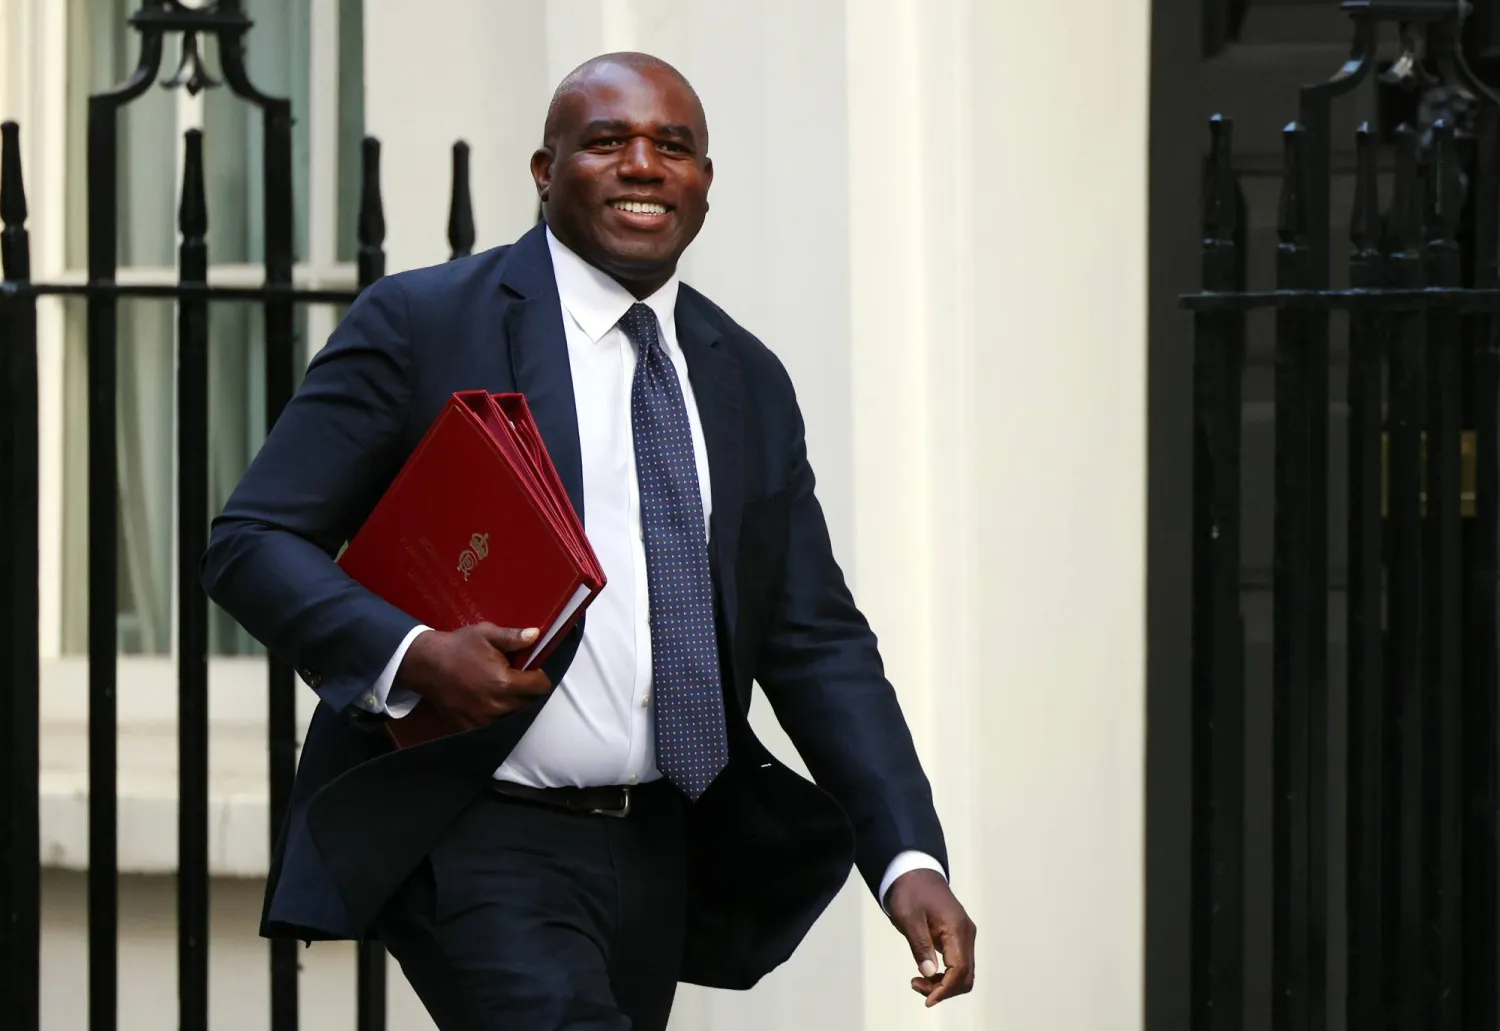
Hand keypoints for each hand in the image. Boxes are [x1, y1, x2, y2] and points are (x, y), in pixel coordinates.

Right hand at [395, 623, 551, 728]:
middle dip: (527, 691)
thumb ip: (513, 637)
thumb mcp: (486, 634)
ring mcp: (483, 719)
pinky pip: (493, 726)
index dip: (540, 677)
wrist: (425, 664)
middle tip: (518, 679)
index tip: (533, 671)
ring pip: (512, 716)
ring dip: (513, 705)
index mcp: (505, 682)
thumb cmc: (458, 646)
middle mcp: (497, 705)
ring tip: (504, 691)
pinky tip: (489, 702)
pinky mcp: (470, 727)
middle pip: (528, 703)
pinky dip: (496, 717)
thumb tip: (536, 635)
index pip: (540, 686)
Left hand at [886, 869, 975, 1007]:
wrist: (915, 871)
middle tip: (917, 986)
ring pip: (964, 972)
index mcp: (957, 928)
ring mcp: (964, 935)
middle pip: (966, 975)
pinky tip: (926, 973)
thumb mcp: (909, 917)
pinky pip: (958, 963)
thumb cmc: (910, 891)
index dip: (945, 988)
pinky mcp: (958, 936)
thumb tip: (929, 972)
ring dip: (944, 983)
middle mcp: (966, 933)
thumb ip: (920, 945)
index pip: (959, 969)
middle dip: (945, 989)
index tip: (927, 998)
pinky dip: (945, 974)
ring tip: (918, 980)